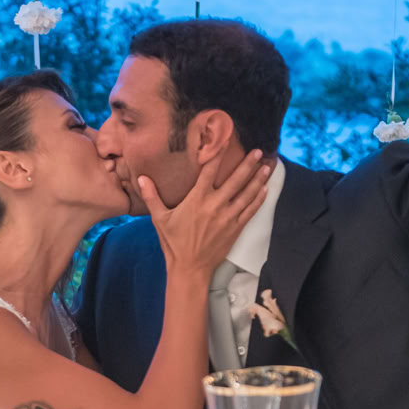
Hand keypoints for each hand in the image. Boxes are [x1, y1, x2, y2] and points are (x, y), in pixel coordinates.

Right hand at [141, 150, 272, 278]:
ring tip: (268, 166)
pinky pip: (250, 210)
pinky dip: (259, 199)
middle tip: (259, 151)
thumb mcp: (160, 219)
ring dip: (259, 179)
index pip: (209, 171)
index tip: (226, 140)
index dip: (218, 154)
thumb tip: (141, 178)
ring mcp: (228, 217)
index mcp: (197, 199)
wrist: (189, 268)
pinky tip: (265, 189)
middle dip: (248, 163)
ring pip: (248, 194)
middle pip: (236, 179)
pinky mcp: (235, 229)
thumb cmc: (173, 243)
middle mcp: (215, 205)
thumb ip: (152, 196)